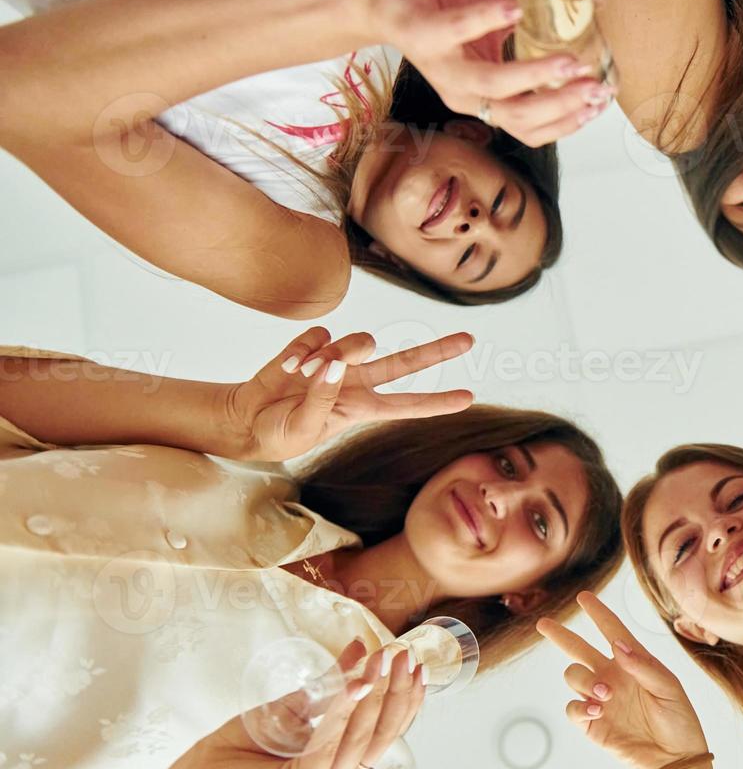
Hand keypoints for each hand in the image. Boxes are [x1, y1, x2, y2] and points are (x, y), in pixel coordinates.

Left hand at [135, 641, 425, 768]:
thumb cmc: (238, 751)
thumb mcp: (291, 706)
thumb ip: (328, 683)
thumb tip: (359, 648)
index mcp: (341, 762)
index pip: (387, 730)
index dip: (405, 696)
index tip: (413, 663)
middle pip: (383, 734)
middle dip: (396, 691)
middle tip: (402, 656)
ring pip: (362, 740)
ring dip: (375, 697)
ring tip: (383, 663)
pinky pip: (329, 745)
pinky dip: (343, 712)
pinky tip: (354, 685)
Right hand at [220, 327, 474, 461]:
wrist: (245, 420)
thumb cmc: (280, 433)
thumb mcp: (305, 427)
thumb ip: (322, 396)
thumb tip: (334, 365)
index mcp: (362, 409)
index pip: (408, 405)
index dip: (438, 402)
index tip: (470, 398)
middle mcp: (358, 382)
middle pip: (407, 362)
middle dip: (437, 350)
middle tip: (470, 340)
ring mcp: (338, 362)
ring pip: (359, 342)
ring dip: (333, 356)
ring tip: (302, 374)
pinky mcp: (314, 346)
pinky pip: (320, 335)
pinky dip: (302, 350)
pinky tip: (287, 366)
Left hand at [369, 0, 613, 146]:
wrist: (387, 1)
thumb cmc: (445, 18)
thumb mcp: (496, 35)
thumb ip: (536, 33)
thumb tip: (594, 14)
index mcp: (483, 101)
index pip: (529, 130)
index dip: (565, 124)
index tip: (598, 106)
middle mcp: (463, 95)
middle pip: (518, 118)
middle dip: (563, 105)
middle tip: (596, 88)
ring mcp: (442, 68)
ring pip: (492, 86)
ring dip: (535, 76)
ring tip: (570, 60)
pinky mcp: (423, 36)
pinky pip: (459, 30)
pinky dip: (489, 20)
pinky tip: (517, 7)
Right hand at [538, 593, 708, 768]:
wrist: (674, 759)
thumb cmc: (678, 720)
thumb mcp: (670, 688)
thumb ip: (644, 666)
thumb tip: (617, 644)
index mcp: (633, 662)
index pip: (612, 631)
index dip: (599, 613)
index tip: (583, 596)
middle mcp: (612, 676)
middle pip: (578, 649)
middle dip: (560, 635)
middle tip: (543, 624)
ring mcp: (600, 699)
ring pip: (573, 675)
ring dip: (584, 679)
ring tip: (605, 694)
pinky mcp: (592, 723)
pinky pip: (572, 707)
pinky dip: (579, 705)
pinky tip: (596, 709)